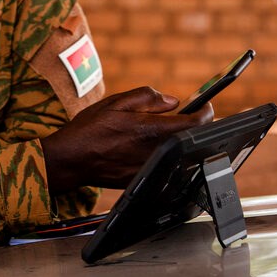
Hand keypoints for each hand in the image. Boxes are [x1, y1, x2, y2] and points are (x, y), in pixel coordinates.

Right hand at [40, 86, 212, 191]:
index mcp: (152, 129)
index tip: (204, 105)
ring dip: (178, 142)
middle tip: (186, 116)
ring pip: (180, 154)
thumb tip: (173, 101)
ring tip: (163, 132)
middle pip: (191, 139)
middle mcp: (157, 151)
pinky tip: (149, 149)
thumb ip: (147, 97)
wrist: (71, 159)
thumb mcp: (115, 102)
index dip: (205, 111)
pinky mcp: (145, 179)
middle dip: (192, 126)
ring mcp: (152, 168)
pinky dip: (165, 155)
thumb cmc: (90, 128)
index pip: (196, 122)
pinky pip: (165, 166)